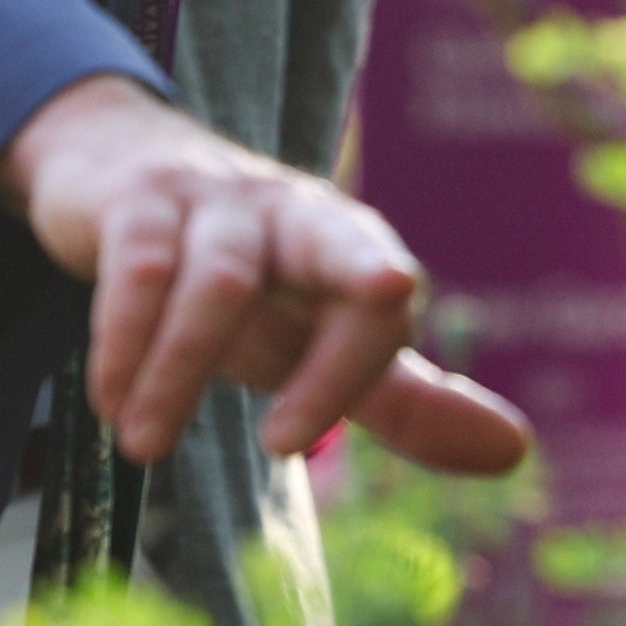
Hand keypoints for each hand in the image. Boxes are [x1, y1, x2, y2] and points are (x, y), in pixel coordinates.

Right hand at [0, 75, 533, 474]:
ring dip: (179, 370)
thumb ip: (406, 400)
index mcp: (353, 248)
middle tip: (325, 389)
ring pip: (217, 279)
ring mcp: (219, 201)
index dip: (345, 373)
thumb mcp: (320, 339)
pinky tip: (109, 400)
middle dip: (350, 300)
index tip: (284, 446)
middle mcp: (297, 215)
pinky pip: (139, 265)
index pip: (382, 308)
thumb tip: (515, 453)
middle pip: (341, 249)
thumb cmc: (247, 277)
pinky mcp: (140, 200)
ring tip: (145, 446)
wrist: (124, 172)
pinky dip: (123, 338)